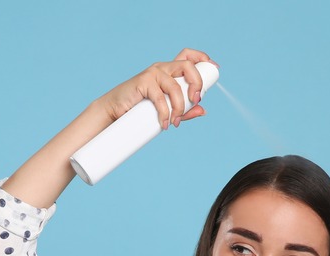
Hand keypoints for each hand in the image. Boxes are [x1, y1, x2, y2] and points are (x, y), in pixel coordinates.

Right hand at [97, 48, 217, 128]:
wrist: (115, 111)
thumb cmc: (141, 109)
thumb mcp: (168, 109)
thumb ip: (185, 109)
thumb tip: (203, 110)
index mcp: (170, 71)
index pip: (188, 56)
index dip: (202, 58)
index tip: (214, 67)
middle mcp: (163, 68)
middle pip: (187, 66)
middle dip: (196, 84)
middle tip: (195, 101)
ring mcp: (153, 73)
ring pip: (175, 86)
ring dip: (179, 107)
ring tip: (175, 121)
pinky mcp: (143, 81)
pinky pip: (161, 97)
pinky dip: (165, 113)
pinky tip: (164, 124)